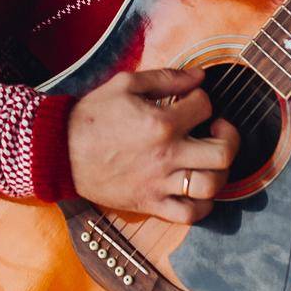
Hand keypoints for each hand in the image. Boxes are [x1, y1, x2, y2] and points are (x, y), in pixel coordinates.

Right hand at [67, 68, 239, 223]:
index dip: (203, 97)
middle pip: (223, 153)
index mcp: (161, 123)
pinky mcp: (150, 203)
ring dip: (220, 171)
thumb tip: (199, 75)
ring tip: (210, 159)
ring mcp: (160, 184)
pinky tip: (199, 189)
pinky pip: (190, 215)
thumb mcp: (126, 84)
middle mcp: (166, 156)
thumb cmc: (92, 115)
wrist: (60, 150)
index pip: (205, 107)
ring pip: (212, 187)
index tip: (192, 99)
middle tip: (218, 129)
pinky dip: (203, 205)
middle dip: (230, 136)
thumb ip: (166, 77)